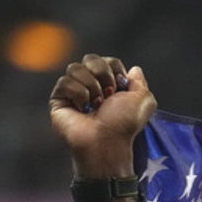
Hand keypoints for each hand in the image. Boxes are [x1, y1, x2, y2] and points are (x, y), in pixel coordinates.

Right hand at [48, 53, 156, 176]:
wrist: (106, 142)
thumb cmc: (124, 125)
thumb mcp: (143, 101)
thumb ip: (140, 83)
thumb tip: (134, 69)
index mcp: (110, 85)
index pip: (108, 61)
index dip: (114, 70)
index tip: (120, 87)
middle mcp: (91, 86)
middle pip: (90, 59)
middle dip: (102, 75)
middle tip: (108, 96)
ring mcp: (73, 92)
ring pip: (75, 68)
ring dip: (91, 86)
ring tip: (96, 105)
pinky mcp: (58, 99)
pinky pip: (64, 82)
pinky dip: (78, 94)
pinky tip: (83, 109)